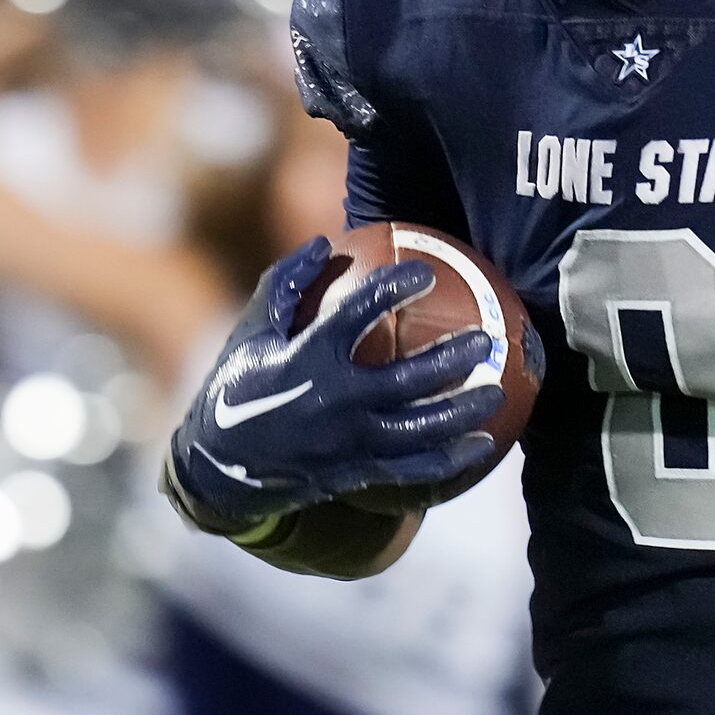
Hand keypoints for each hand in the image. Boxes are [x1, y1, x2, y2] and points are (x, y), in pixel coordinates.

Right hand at [167, 236, 501, 534]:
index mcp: (304, 359)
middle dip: (451, 358)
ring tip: (496, 390)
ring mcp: (345, 442)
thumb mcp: (251, 331)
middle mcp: (330, 402)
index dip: (392, 289)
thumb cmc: (239, 384)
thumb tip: (325, 242)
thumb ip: (285, 284)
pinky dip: (449, 458)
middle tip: (485, 340)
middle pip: (405, 379)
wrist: (219, 466)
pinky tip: (482, 444)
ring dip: (462, 410)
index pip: (355, 315)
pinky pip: (411, 469)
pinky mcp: (354, 472)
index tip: (424, 272)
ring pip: (418, 429)